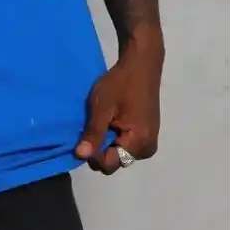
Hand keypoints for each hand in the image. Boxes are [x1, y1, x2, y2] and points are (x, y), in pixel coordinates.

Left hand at [75, 41, 162, 174]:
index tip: (84, 136)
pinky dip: (115, 136)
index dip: (93, 154)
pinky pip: (126, 144)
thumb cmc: (121, 84)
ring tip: (101, 121)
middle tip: (91, 126)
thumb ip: (93, 133)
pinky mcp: (147, 134)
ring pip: (119, 153)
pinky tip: (109, 120)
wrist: (141, 65)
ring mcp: (148, 141)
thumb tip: (81, 156)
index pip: (109, 164)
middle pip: (115, 160)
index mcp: (138, 144)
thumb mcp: (102, 107)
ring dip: (107, 142)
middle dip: (100, 149)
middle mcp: (146, 149)